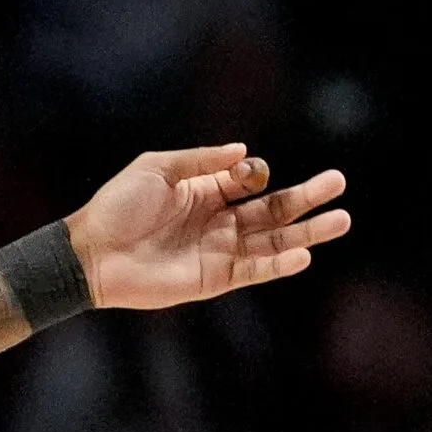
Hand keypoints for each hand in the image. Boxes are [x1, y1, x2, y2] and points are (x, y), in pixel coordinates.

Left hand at [67, 145, 348, 310]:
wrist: (91, 253)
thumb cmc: (116, 207)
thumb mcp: (156, 169)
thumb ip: (200, 160)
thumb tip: (244, 152)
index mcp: (204, 193)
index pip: (248, 181)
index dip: (255, 174)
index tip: (250, 173)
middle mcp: (217, 222)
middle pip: (272, 210)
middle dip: (306, 198)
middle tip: (338, 183)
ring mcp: (218, 251)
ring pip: (273, 242)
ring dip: (306, 232)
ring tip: (341, 220)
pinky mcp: (213, 279)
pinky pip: (254, 271)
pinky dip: (278, 264)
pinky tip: (303, 254)